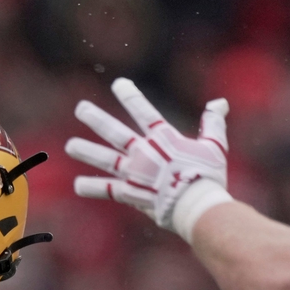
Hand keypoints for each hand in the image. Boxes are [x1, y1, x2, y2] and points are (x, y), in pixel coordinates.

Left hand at [65, 78, 228, 231]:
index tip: (117, 84)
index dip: (130, 96)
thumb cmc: (209, 177)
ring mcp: (135, 173)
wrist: (198, 205)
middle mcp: (145, 152)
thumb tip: (219, 103)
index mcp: (164, 138)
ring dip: (86, 150)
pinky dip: (92, 188)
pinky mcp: (130, 193)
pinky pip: (107, 190)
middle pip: (115, 132)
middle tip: (80, 109)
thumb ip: (213, 123)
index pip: (144, 111)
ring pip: (105, 158)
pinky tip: (77, 185)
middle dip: (96, 119)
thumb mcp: (215, 145)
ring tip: (70, 146)